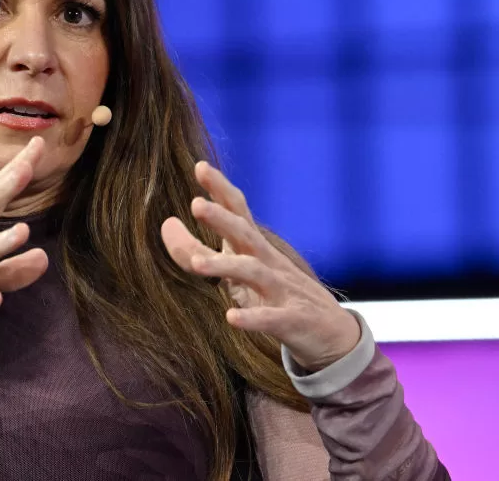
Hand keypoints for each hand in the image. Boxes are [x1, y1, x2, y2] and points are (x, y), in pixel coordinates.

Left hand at [161, 161, 359, 371]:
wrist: (332, 332)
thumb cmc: (274, 293)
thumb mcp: (235, 271)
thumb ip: (199, 250)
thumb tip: (166, 224)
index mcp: (255, 246)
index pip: (238, 211)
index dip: (220, 189)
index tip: (200, 166)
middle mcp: (269, 262)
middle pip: (244, 234)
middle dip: (221, 219)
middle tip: (196, 204)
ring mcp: (282, 290)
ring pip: (253, 272)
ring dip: (225, 266)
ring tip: (196, 264)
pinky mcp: (291, 320)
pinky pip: (271, 318)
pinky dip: (252, 317)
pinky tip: (231, 317)